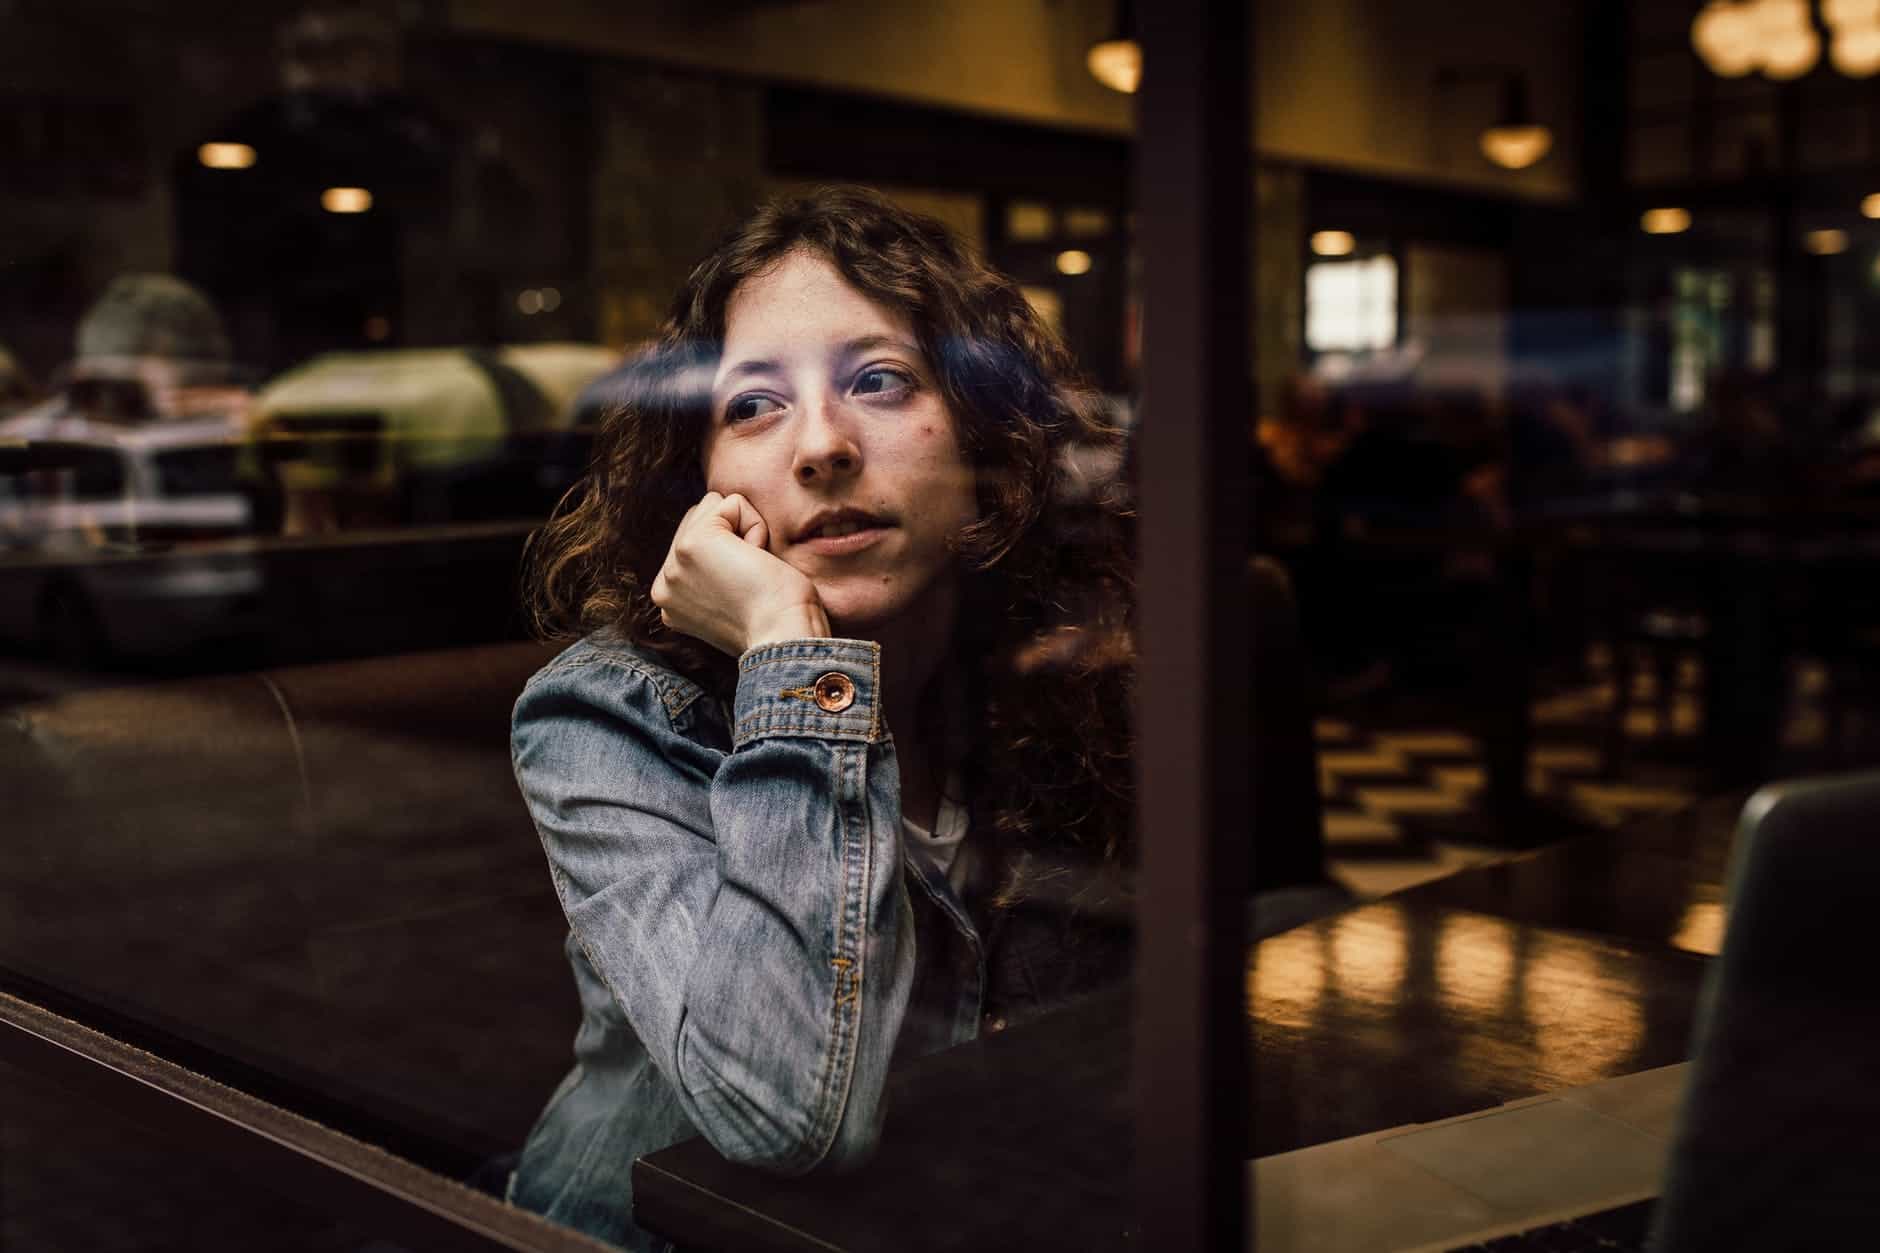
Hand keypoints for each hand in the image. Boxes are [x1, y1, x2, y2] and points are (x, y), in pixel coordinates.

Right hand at [650, 492, 829, 654]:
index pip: (692, 541)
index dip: (728, 554)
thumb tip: (723, 546)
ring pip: (713, 506)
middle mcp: (663, 584)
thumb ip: (710, 576)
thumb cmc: (775, 623)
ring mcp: (674, 563)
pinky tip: (757, 560)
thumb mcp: (727, 603)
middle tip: (749, 582)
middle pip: (699, 518)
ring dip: (744, 531)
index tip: (742, 593)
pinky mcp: (694, 542)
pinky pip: (733, 503)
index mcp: (669, 600)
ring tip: (751, 572)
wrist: (782, 637)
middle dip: (732, 538)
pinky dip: (756, 526)